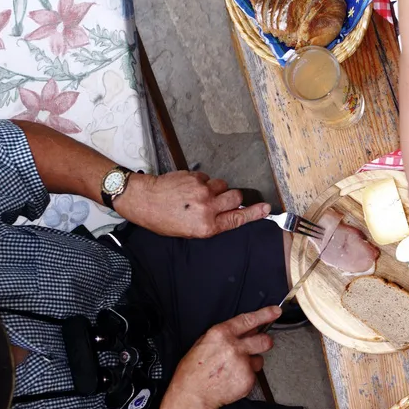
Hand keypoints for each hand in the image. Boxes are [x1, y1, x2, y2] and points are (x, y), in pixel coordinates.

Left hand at [115, 171, 270, 238]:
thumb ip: (211, 222)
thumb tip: (228, 213)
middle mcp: (207, 209)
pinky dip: (201, 181)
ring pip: (222, 185)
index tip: (266, 208)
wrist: (143, 200)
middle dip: (232, 197)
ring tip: (198, 193)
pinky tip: (187, 187)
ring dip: (215, 188)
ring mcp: (201, 191)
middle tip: (221, 199)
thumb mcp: (188, 231)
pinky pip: (207, 177)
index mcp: (206, 226)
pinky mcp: (194, 177)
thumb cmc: (162, 219)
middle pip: (235, 197)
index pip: (237, 219)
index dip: (254, 213)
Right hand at [165, 305, 280, 408]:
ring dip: (251, 363)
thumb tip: (242, 331)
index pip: (248, 320)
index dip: (265, 314)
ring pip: (259, 360)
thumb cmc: (193, 372)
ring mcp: (242, 364)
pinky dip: (245, 378)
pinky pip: (253, 375)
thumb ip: (224, 336)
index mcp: (220, 334)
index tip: (275, 311)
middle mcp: (234, 347)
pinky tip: (231, 380)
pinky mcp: (247, 379)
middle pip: (264, 340)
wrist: (192, 397)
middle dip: (265, 342)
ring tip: (233, 370)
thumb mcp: (203, 344)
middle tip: (259, 345)